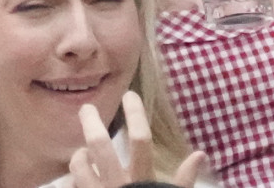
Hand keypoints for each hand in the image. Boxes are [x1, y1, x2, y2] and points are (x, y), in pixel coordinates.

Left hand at [70, 92, 208, 187]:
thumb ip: (184, 179)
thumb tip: (200, 154)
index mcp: (141, 180)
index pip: (140, 140)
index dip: (135, 115)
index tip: (130, 95)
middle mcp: (116, 185)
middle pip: (100, 147)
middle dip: (91, 124)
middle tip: (86, 109)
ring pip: (79, 166)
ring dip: (79, 155)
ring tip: (82, 151)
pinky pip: (72, 187)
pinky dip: (73, 179)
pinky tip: (76, 178)